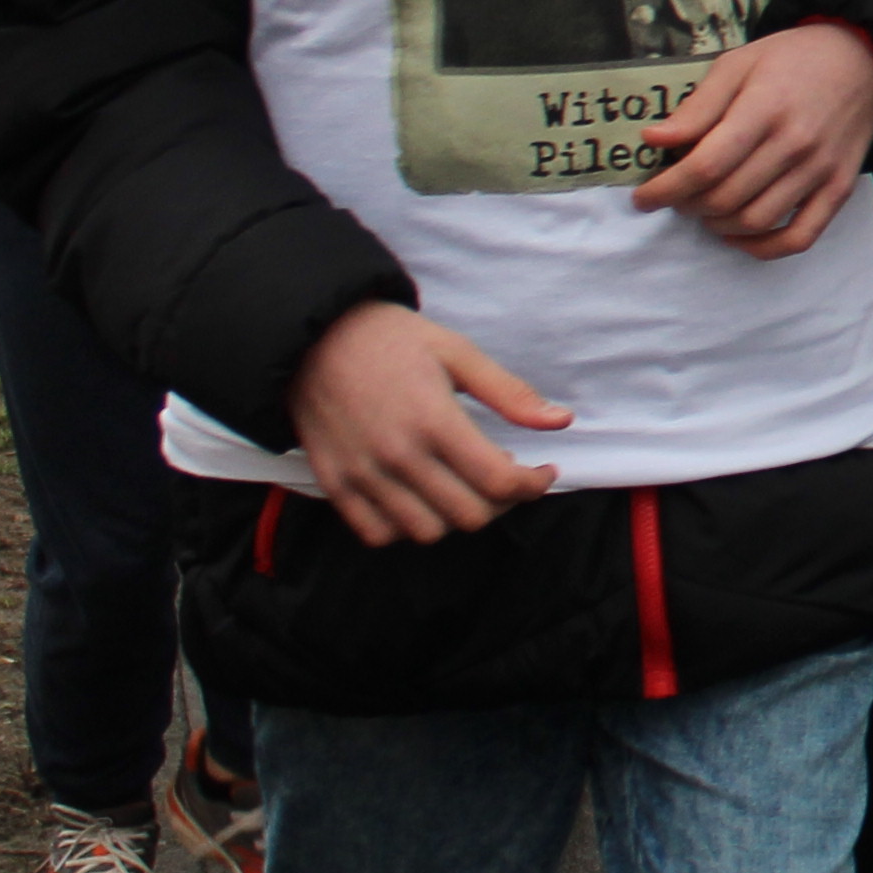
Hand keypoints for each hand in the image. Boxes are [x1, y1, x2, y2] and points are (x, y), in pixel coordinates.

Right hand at [288, 300, 568, 546]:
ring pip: (427, 532)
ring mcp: (362, 475)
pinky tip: (422, 498)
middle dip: (502, 502)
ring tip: (464, 485)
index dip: (534, 485)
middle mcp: (397, 455)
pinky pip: (378, 534)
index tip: (543, 472)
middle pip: (469, 515)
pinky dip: (407, 527)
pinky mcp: (334, 485)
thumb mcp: (457, 351)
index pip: (499, 481)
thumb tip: (561, 421)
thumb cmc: (389, 340)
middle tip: (506, 477)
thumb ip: (509, 393)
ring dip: (456, 516)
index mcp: (434, 419)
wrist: (311, 339)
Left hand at [632, 24, 872, 257]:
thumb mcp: (738, 64)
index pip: (706, 165)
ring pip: (756, 221)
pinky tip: (738, 236)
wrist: (864, 60)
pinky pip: (800, 237)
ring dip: (717, 225)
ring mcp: (820, 170)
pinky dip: (763, 248)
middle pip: (726, 197)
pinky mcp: (839, 188)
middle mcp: (795, 143)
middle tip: (675, 197)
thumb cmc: (793, 59)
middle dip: (687, 205)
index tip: (643, 196)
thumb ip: (697, 106)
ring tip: (704, 210)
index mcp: (765, 107)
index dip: (667, 188)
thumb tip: (654, 140)